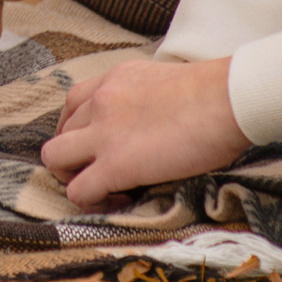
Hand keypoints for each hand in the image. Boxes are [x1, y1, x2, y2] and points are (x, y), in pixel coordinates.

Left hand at [38, 57, 250, 209]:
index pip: (72, 104)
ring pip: (54, 159)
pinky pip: (79, 191)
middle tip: (97, 172)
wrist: (227, 99)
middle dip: (72, 157)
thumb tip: (151, 119)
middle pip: (59, 133)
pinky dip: (91, 201)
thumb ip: (143, 96)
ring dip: (73, 178)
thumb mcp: (163, 80)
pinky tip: (117, 200)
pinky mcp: (115, 165)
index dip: (79, 130)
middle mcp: (99, 101)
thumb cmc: (214, 93)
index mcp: (113, 79)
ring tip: (101, 190)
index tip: (97, 147)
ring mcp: (102, 133)